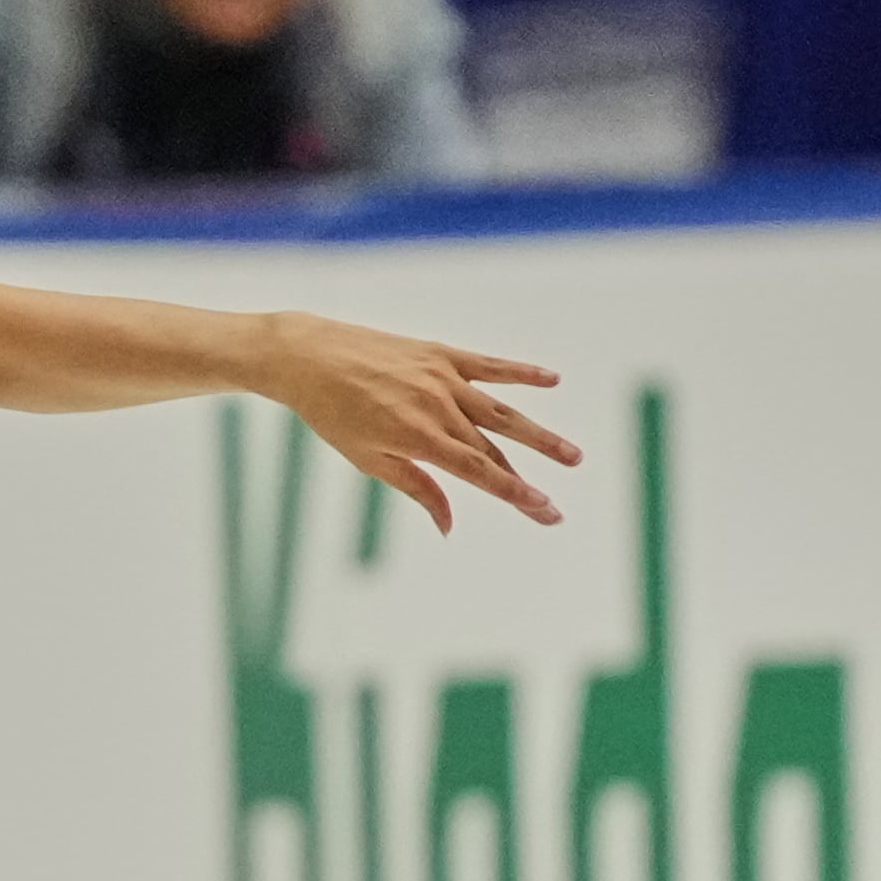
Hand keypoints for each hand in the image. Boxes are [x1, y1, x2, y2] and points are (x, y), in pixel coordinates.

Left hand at [264, 315, 580, 532]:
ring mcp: (441, 378)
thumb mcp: (368, 459)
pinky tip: (552, 379)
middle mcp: (437, 407)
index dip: (515, 493)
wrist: (308, 357)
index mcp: (418, 438)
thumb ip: (417, 488)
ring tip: (572, 455)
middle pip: (493, 448)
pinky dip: (521, 372)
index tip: (546, 511)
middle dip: (528, 476)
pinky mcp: (439, 354)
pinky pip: (488, 365)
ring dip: (538, 434)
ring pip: (501, 410)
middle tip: (559, 502)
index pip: (479, 472)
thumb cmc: (332, 414)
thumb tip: (448, 526)